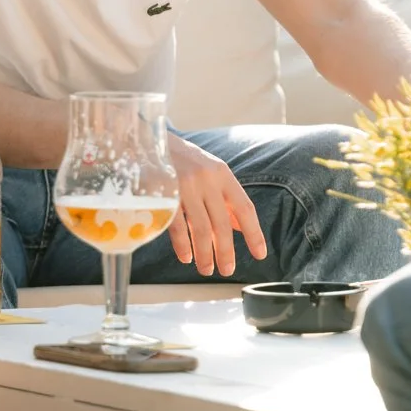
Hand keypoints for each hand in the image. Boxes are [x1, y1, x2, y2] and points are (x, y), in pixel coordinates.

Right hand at [163, 139, 267, 277]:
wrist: (150, 140)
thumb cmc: (184, 159)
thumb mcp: (211, 172)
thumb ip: (226, 197)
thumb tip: (240, 226)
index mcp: (223, 174)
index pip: (244, 208)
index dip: (254, 233)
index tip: (259, 255)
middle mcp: (207, 180)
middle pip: (221, 224)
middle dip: (226, 252)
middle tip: (227, 271)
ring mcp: (185, 187)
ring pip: (200, 228)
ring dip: (205, 253)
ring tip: (207, 269)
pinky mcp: (165, 193)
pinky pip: (176, 225)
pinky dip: (182, 245)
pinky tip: (186, 258)